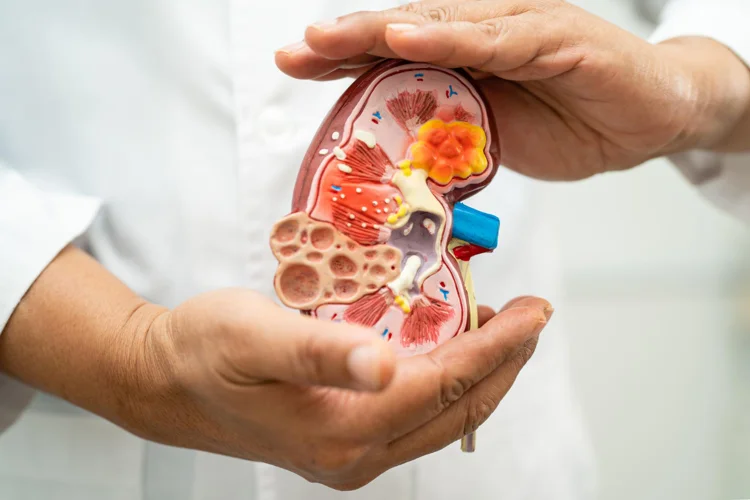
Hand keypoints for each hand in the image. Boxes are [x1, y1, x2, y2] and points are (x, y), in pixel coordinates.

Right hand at [117, 290, 550, 489]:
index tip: (534, 314)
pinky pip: (413, 418)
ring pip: (438, 418)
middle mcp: (354, 454)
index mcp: (340, 429)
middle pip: (453, 411)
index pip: (441, 386)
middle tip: (530, 319)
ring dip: (477, 376)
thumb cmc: (202, 350)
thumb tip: (384, 365)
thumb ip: (321, 352)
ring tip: (499, 332)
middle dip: (502, 365)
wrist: (163, 381)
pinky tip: (446, 355)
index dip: (495, 349)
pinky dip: (443, 385)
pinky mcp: (342, 444)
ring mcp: (349, 456)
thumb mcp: (254, 336)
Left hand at [275, 0, 749, 179]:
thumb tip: (401, 162)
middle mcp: (484, 34)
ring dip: (380, 31)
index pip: (394, 56)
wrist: (651, 117)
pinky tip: (408, 38)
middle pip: (404, 32)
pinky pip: (495, 37)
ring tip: (328, 39)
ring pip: (439, 24)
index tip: (297, 65)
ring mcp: (518, 29)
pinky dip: (450, 37)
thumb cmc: (575, 122)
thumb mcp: (496, 140)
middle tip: (295, 51)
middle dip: (344, 40)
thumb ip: (451, 139)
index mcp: (464, 59)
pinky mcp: (554, 38)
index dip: (344, 58)